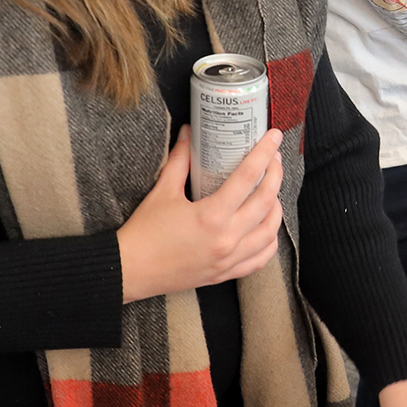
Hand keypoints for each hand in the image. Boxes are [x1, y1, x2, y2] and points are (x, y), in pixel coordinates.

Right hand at [115, 127, 284, 303]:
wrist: (129, 271)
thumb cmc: (144, 232)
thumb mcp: (162, 192)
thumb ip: (180, 160)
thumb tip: (189, 133)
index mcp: (211, 216)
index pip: (248, 177)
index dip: (264, 153)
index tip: (274, 137)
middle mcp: (226, 239)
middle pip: (266, 202)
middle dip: (275, 175)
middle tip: (274, 160)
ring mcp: (229, 259)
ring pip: (270, 232)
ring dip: (277, 208)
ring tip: (272, 192)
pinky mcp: (226, 273)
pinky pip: (261, 259)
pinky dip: (270, 241)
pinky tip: (266, 228)